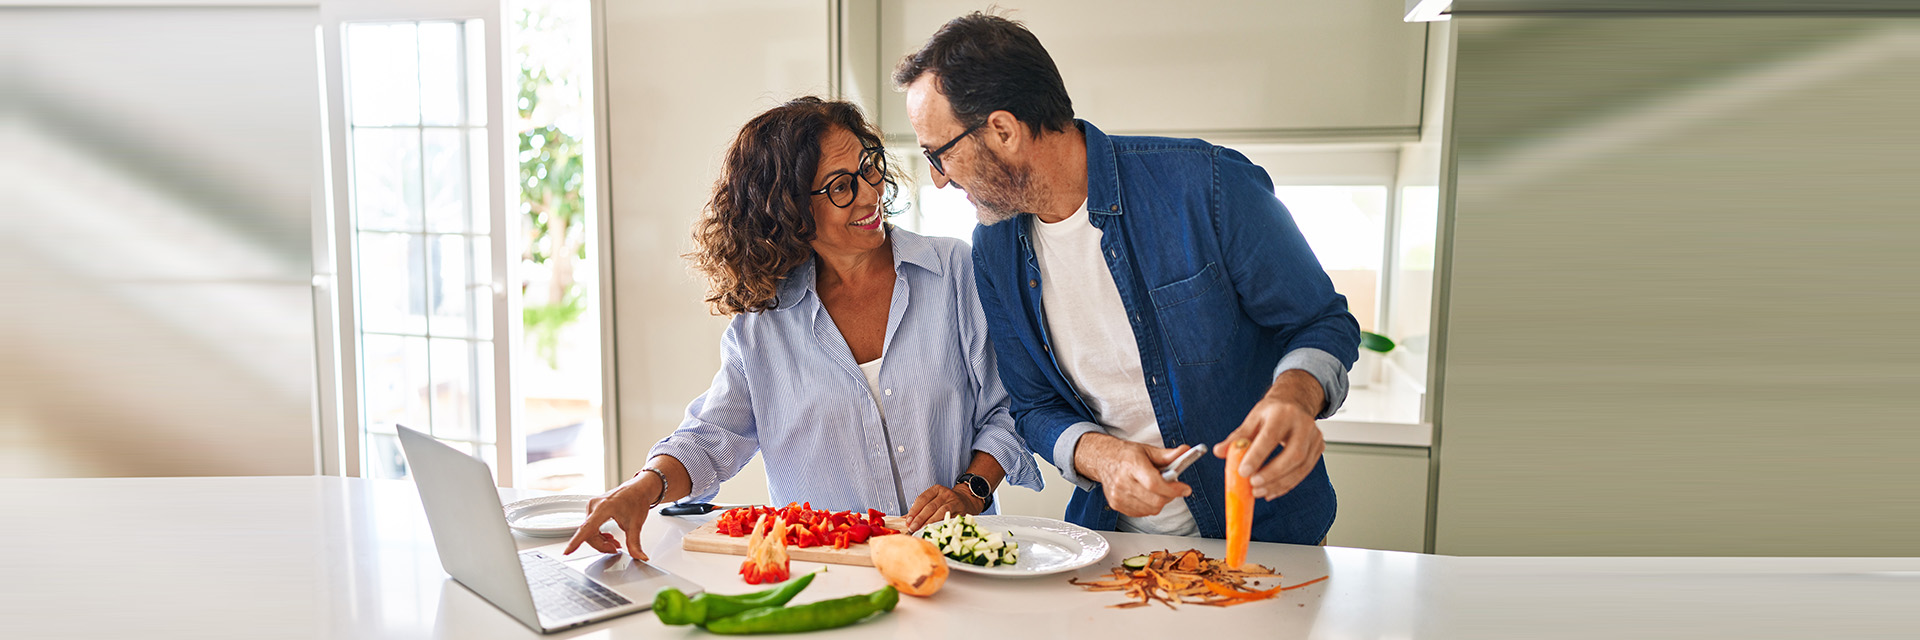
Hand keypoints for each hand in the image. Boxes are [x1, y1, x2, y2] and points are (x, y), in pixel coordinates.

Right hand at [563, 473, 659, 560]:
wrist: (639, 488)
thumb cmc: (636, 500)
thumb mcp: (636, 524)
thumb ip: (635, 543)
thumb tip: (640, 557)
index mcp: (603, 508)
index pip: (587, 528)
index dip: (576, 541)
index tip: (568, 551)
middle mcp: (594, 506)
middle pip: (589, 534)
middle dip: (601, 545)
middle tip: (615, 549)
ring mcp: (592, 507)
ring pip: (589, 532)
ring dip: (601, 541)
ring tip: (614, 544)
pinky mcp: (593, 509)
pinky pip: (590, 527)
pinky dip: (599, 535)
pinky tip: (609, 538)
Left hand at [904, 484, 981, 531]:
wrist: (967, 501)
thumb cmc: (946, 502)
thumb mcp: (933, 500)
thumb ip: (919, 509)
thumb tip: (903, 520)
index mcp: (936, 489)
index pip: (922, 499)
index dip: (914, 510)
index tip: (907, 521)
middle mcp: (946, 494)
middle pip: (930, 506)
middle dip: (919, 518)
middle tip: (912, 528)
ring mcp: (954, 502)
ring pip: (940, 512)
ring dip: (929, 523)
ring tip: (921, 530)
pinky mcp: (961, 512)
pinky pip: (949, 519)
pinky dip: (940, 525)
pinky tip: (934, 531)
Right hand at [1075, 432, 1191, 517]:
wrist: (1103, 460)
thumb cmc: (1125, 455)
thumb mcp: (1148, 450)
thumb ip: (1167, 455)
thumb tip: (1184, 452)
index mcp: (1131, 464)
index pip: (1155, 484)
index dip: (1173, 489)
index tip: (1184, 489)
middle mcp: (1122, 481)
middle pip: (1155, 500)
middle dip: (1169, 496)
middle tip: (1172, 488)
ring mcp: (1118, 496)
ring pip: (1151, 510)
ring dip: (1160, 502)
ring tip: (1157, 490)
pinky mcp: (1116, 505)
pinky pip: (1141, 513)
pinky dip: (1149, 507)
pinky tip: (1146, 495)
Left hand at [1215, 370, 1326, 500]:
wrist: (1295, 402)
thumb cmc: (1272, 412)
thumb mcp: (1253, 419)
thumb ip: (1237, 437)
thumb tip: (1219, 452)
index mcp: (1283, 413)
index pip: (1271, 436)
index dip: (1257, 456)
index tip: (1243, 471)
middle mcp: (1303, 424)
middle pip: (1293, 454)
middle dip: (1272, 474)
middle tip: (1253, 485)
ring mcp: (1314, 437)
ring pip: (1301, 467)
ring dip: (1279, 484)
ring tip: (1259, 491)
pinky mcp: (1318, 449)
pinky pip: (1304, 472)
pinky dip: (1287, 485)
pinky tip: (1272, 490)